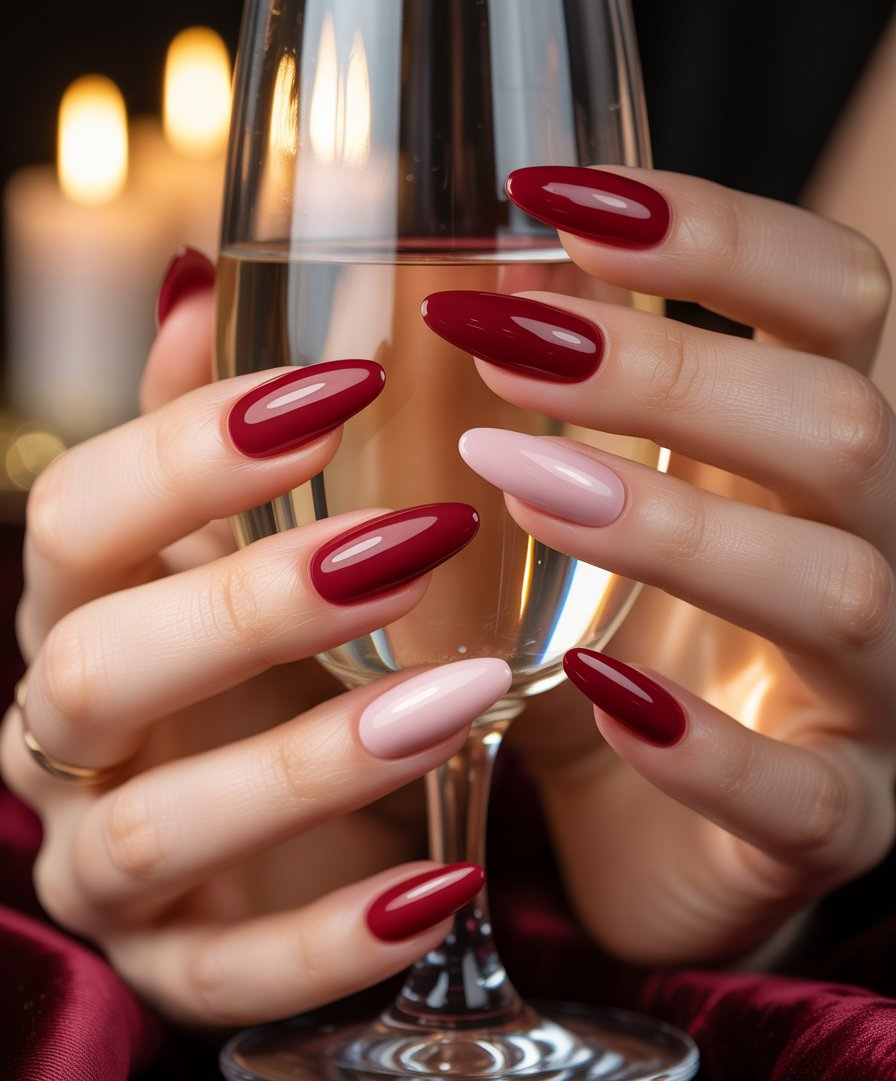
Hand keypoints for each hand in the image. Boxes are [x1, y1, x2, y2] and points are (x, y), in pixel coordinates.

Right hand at [0, 261, 506, 1024]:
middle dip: (251, 603)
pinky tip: (442, 887)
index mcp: (84, 612)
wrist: (280, 818)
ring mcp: (113, 865)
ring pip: (164, 826)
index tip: (344, 384)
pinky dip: (333, 939)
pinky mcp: (182, 967)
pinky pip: (233, 977)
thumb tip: (201, 271)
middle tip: (416, 541)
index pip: (81, 517)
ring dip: (311, 762)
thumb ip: (207, 427)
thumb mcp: (235, 537)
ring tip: (461, 700)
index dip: (194, 451)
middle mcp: (72, 738)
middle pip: (101, 666)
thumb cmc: (264, 655)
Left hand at [431, 166, 895, 964]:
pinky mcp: (832, 819)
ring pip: (834, 587)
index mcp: (783, 457)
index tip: (561, 206)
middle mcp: (851, 549)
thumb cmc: (561, 655)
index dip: (723, 235)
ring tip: (521, 490)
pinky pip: (806, 790)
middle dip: (675, 377)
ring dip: (674, 531)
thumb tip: (203, 291)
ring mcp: (860, 693)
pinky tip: (596, 694)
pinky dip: (704, 745)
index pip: (826, 298)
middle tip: (506, 346)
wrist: (626, 837)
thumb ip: (390, 412)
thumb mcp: (499, 522)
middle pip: (838, 426)